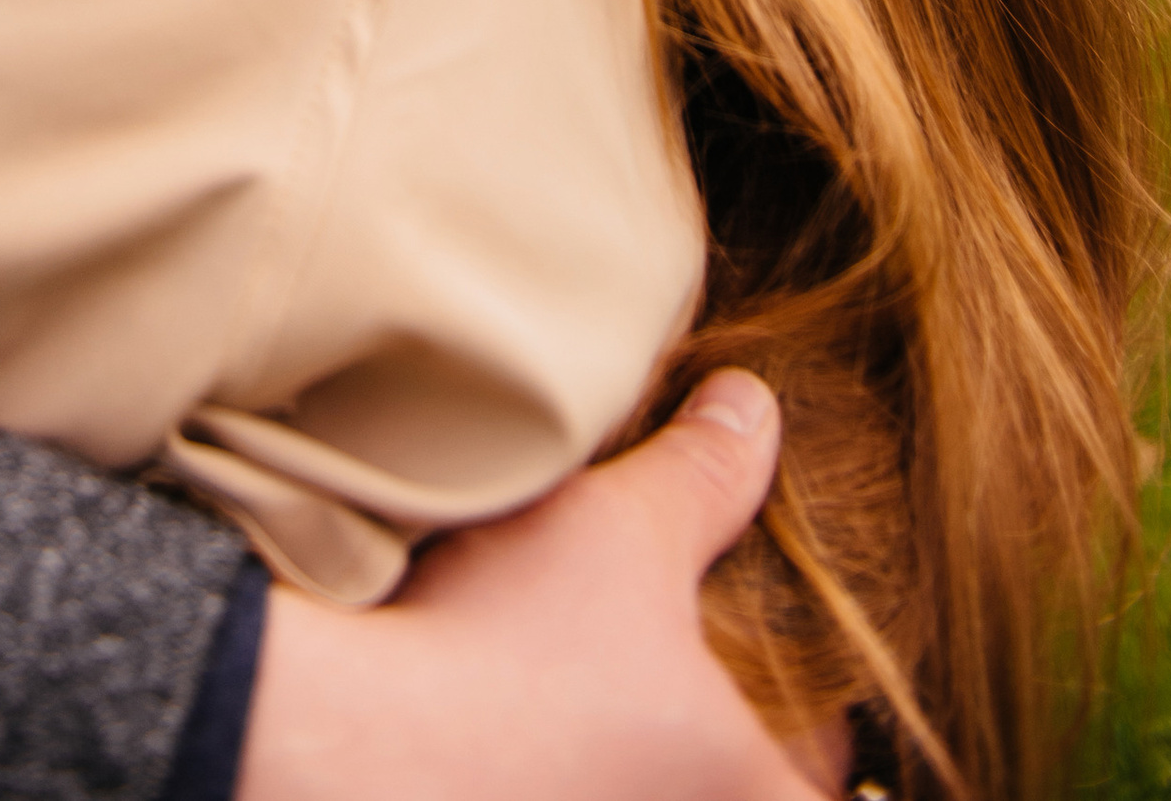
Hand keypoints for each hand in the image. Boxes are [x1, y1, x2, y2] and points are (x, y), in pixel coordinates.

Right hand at [237, 371, 837, 800]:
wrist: (338, 741)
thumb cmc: (502, 648)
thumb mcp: (618, 529)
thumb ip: (704, 475)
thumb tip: (754, 408)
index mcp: (745, 789)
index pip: (833, 783)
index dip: (821, 740)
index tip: (800, 698)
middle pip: (751, 786)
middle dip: (733, 741)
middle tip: (705, 677)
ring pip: (650, 787)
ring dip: (642, 753)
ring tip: (609, 689)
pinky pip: (576, 788)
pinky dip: (569, 766)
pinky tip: (527, 719)